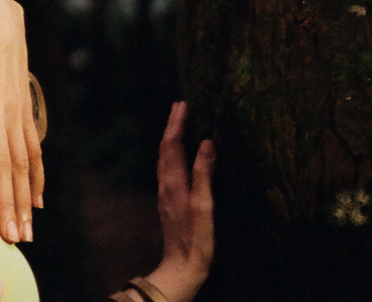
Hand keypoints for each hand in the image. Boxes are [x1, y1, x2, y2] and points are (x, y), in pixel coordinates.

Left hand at [0, 0, 41, 243]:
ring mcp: (13, 111)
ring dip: (23, 199)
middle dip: (4, 202)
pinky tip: (37, 202)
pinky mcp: (23, 110)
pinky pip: (32, 149)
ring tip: (25, 233)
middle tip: (8, 238)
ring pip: (20, 163)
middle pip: (0, 162)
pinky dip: (36, 177)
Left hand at [145, 102, 215, 301]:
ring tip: (177, 124)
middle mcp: (166, 184)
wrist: (181, 267)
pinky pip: (168, 169)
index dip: (176, 124)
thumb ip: (204, 174)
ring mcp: (165, 193)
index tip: (182, 104)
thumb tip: (207, 143)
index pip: (172, 145)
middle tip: (179, 106)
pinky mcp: (169, 202)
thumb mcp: (204, 206)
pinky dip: (172, 154)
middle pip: (165, 148)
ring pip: (164, 158)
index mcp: (174, 182)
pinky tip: (177, 156)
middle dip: (171, 126)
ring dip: (170, 138)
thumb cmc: (197, 239)